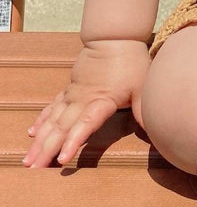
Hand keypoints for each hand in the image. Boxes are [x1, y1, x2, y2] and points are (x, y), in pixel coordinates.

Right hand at [23, 39, 151, 168]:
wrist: (114, 37)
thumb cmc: (131, 62)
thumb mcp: (142, 88)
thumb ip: (144, 112)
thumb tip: (157, 133)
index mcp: (101, 101)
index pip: (85, 125)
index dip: (74, 142)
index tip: (62, 159)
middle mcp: (82, 100)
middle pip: (62, 127)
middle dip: (47, 149)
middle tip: (32, 168)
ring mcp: (73, 95)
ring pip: (53, 120)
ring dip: (40, 140)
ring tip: (28, 158)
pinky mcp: (70, 89)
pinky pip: (52, 107)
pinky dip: (42, 120)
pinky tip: (32, 132)